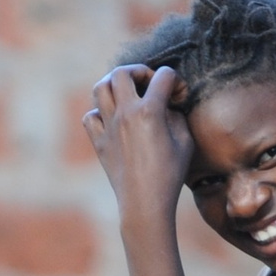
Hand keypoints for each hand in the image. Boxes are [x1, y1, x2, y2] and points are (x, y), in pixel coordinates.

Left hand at [83, 64, 193, 219]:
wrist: (145, 204)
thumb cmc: (170, 175)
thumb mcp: (185, 141)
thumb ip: (176, 115)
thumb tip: (168, 104)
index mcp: (149, 111)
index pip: (164, 75)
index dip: (176, 81)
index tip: (179, 98)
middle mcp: (125, 114)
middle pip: (122, 72)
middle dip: (138, 72)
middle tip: (148, 84)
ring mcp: (108, 127)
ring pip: (100, 87)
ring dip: (115, 85)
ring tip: (128, 95)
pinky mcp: (99, 142)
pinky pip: (90, 116)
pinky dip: (99, 113)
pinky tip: (113, 121)